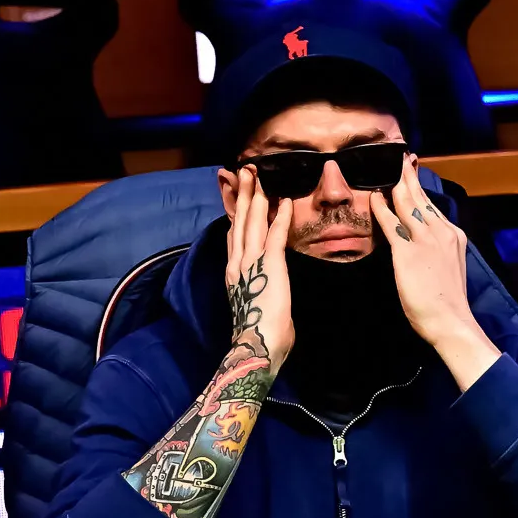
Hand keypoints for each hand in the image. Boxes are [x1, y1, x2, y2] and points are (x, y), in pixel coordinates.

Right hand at [225, 166, 293, 367]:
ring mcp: (252, 262)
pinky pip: (275, 234)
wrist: (255, 347)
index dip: (235, 212)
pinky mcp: (269, 265)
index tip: (234, 193)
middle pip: (239, 221)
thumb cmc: (260, 336)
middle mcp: (238, 263)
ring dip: (256, 196)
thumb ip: (260, 291)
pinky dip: (280, 216)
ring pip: (252, 221)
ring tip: (255, 174)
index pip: (233, 235)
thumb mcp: (256, 306)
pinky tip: (284, 201)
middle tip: (243, 170)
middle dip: (242, 193)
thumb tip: (270, 293)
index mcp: (234, 273)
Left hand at [371, 158, 499, 389]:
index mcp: (453, 236)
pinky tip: (374, 196)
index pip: (433, 205)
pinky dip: (381, 207)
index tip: (412, 172)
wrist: (451, 321)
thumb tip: (426, 245)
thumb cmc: (449, 302)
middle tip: (399, 158)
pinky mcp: (408, 252)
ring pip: (407, 203)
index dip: (420, 187)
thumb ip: (439, 252)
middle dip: (408, 176)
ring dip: (395, 184)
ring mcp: (425, 240)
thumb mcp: (451, 268)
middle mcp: (441, 231)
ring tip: (386, 168)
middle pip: (420, 197)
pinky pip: (391, 223)